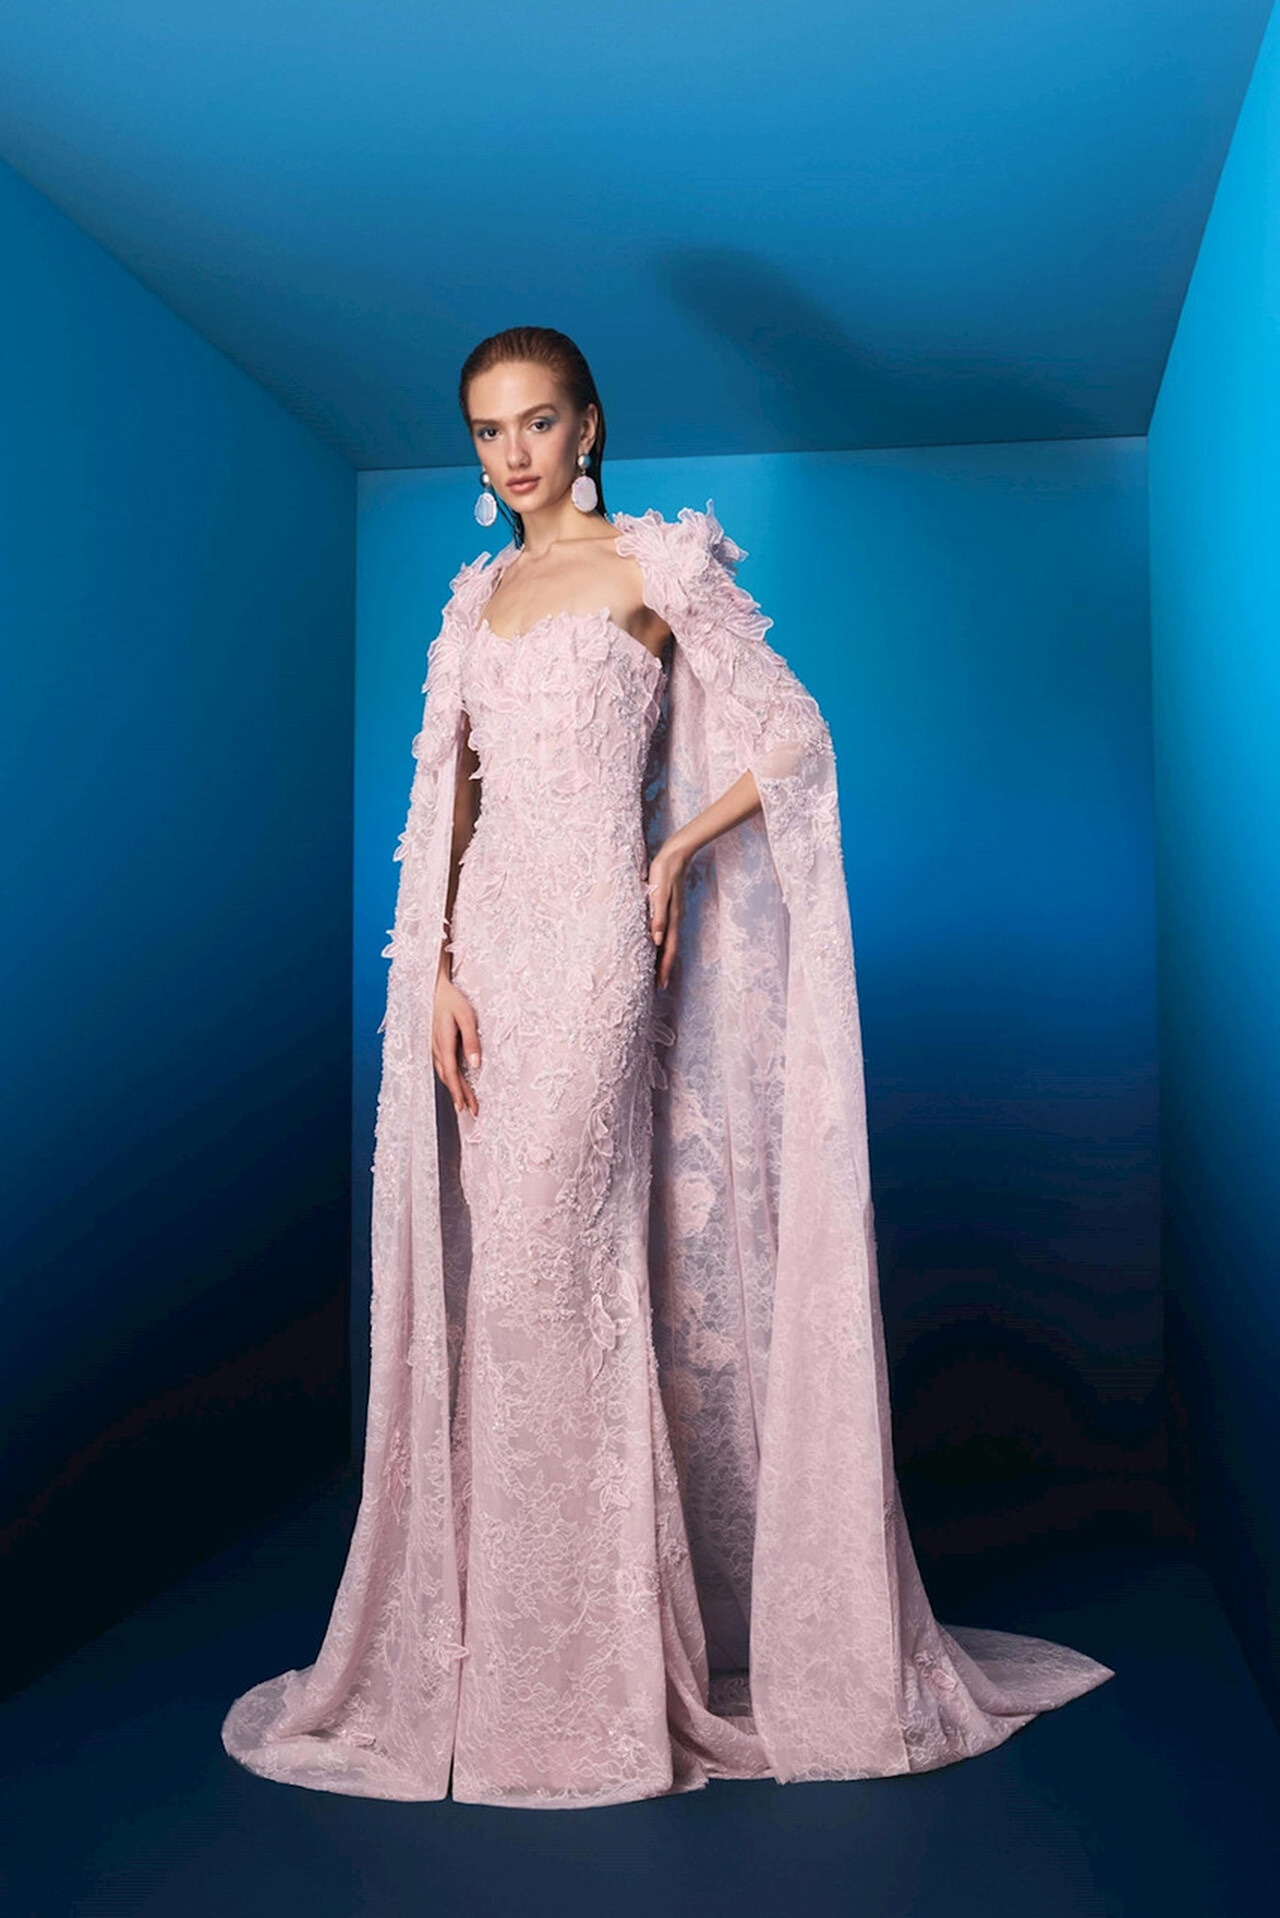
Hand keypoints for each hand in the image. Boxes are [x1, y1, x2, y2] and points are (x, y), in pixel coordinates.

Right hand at [432, 974, 480, 1115]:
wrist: (435, 988)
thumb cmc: (453, 1001)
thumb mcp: (466, 1017)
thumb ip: (471, 1040)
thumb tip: (475, 1064)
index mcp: (444, 1044)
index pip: (452, 1074)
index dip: (459, 1092)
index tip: (466, 1107)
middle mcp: (437, 1049)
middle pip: (448, 1078)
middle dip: (459, 1096)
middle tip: (470, 1111)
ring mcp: (435, 1047)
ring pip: (444, 1073)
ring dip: (455, 1089)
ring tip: (464, 1103)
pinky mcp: (437, 1044)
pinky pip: (443, 1066)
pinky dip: (450, 1078)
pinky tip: (456, 1083)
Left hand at [647, 841, 688, 990]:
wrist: (676, 854)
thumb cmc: (664, 872)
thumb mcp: (658, 894)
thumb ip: (658, 916)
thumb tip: (658, 940)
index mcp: (672, 918)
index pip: (669, 950)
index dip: (665, 968)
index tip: (661, 985)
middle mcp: (675, 919)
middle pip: (671, 949)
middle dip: (665, 968)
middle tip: (660, 985)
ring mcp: (675, 914)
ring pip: (670, 941)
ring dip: (665, 958)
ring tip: (659, 971)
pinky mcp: (671, 907)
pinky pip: (668, 931)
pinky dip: (664, 943)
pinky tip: (659, 944)